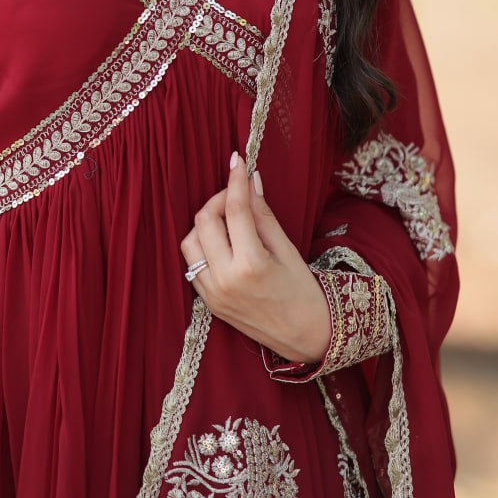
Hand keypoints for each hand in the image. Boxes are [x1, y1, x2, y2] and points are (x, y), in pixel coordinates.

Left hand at [180, 152, 331, 363]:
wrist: (307, 337)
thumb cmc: (304, 292)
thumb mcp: (288, 249)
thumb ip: (264, 215)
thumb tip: (251, 181)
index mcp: (251, 265)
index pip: (235, 210)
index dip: (235, 180)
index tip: (238, 161)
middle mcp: (226, 279)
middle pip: (204, 221)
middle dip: (218, 200)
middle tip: (237, 195)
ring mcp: (213, 294)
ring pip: (189, 242)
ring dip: (205, 224)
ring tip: (229, 221)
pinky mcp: (208, 303)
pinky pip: (192, 264)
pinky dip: (202, 247)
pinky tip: (223, 243)